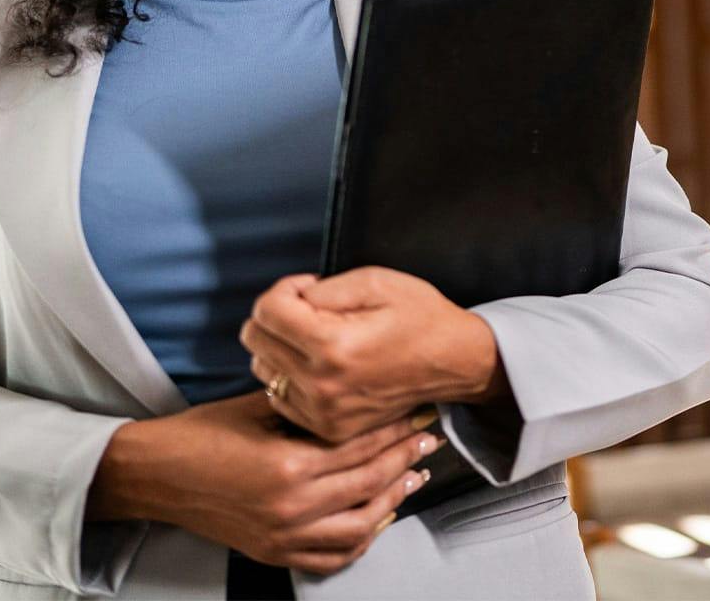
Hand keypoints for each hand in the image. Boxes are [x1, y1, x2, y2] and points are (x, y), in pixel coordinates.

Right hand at [92, 390, 442, 574]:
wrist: (158, 474)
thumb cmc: (198, 436)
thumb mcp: (255, 408)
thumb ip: (302, 406)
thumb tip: (342, 394)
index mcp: (288, 465)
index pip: (358, 446)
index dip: (393, 429)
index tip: (415, 414)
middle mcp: (291, 506)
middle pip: (368, 483)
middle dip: (404, 457)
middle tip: (427, 438)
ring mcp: (285, 535)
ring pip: (360, 525)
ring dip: (392, 499)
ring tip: (412, 476)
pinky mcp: (276, 552)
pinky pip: (333, 555)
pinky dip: (362, 538)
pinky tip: (377, 519)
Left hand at [239, 268, 504, 441]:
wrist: (454, 363)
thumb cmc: (419, 316)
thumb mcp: (375, 281)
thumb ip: (322, 288)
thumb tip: (291, 299)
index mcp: (332, 347)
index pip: (266, 311)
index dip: (284, 288)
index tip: (309, 287)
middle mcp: (322, 386)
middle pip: (255, 339)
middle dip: (276, 314)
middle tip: (311, 307)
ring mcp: (324, 413)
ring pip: (262, 368)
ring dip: (279, 345)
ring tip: (316, 335)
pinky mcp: (328, 428)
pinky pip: (279, 396)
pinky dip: (289, 375)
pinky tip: (317, 362)